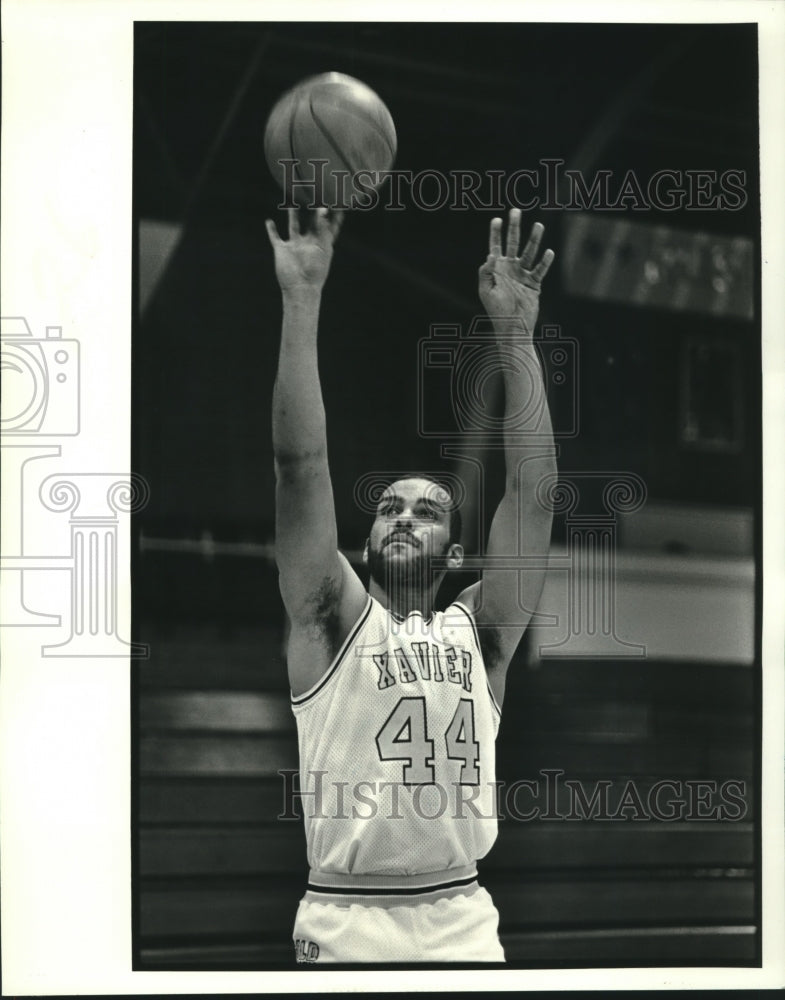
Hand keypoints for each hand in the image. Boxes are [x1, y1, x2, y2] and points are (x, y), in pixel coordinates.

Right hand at [265, 207, 343, 294]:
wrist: (300, 287)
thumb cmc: (315, 270)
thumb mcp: (322, 247)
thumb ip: (323, 227)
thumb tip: (322, 208)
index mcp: (322, 243)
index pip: (330, 225)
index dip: (334, 215)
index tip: (339, 201)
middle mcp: (309, 242)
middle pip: (312, 222)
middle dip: (313, 209)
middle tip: (314, 193)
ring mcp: (295, 245)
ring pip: (294, 225)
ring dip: (293, 214)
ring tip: (293, 202)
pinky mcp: (282, 249)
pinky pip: (275, 237)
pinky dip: (271, 230)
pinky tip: (269, 221)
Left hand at [478, 210, 554, 333]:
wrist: (512, 326)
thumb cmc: (496, 310)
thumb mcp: (486, 290)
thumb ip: (486, 272)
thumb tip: (491, 255)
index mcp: (497, 269)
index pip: (495, 246)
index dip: (495, 233)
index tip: (496, 220)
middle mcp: (510, 268)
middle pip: (513, 243)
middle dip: (514, 227)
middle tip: (516, 211)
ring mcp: (523, 274)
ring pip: (529, 252)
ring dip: (534, 239)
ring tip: (539, 225)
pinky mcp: (534, 283)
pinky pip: (540, 270)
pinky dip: (545, 261)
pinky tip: (548, 251)